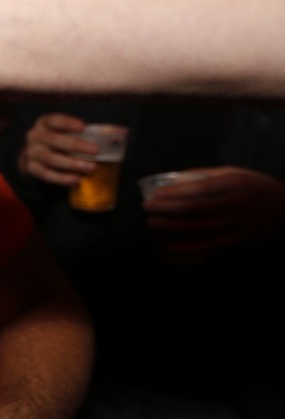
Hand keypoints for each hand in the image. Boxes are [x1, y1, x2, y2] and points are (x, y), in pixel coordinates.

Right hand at [16, 113, 95, 185]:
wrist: (35, 156)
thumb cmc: (58, 142)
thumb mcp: (64, 133)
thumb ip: (82, 134)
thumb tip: (116, 136)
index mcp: (44, 123)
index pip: (55, 120)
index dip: (68, 123)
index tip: (84, 127)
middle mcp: (34, 136)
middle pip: (53, 140)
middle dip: (75, 146)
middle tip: (95, 151)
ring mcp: (31, 153)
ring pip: (50, 158)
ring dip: (71, 164)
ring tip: (90, 168)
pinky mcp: (31, 168)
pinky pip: (46, 174)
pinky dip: (61, 178)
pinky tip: (76, 180)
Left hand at [143, 166, 284, 256]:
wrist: (284, 207)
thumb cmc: (253, 186)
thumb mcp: (234, 172)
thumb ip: (205, 175)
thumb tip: (174, 180)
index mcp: (236, 183)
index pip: (200, 188)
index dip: (175, 192)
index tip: (156, 194)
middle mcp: (238, 203)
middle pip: (197, 209)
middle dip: (168, 209)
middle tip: (147, 209)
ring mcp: (239, 223)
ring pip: (201, 228)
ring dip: (173, 227)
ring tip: (153, 224)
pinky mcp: (239, 239)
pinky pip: (210, 245)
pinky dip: (188, 246)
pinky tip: (170, 245)